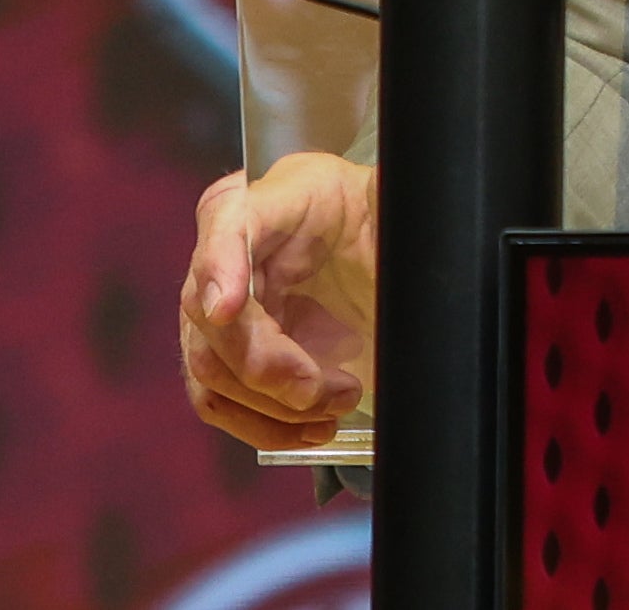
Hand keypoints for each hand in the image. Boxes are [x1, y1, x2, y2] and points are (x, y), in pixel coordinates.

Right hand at [178, 151, 379, 450]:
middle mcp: (223, 253)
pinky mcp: (221, 353)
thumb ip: (387, 200)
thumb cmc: (370, 215)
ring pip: (212, 371)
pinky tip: (309, 429)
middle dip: (269, 368)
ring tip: (334, 408)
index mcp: (265, 199)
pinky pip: (220, 401)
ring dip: (272, 405)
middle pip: (215, 321)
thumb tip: (416, 200)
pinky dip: (264, 424)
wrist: (363, 244)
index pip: (226, 223)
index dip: (221, 268)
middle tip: (324, 391)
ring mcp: (213, 307)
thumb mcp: (386, 199)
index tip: (228, 309)